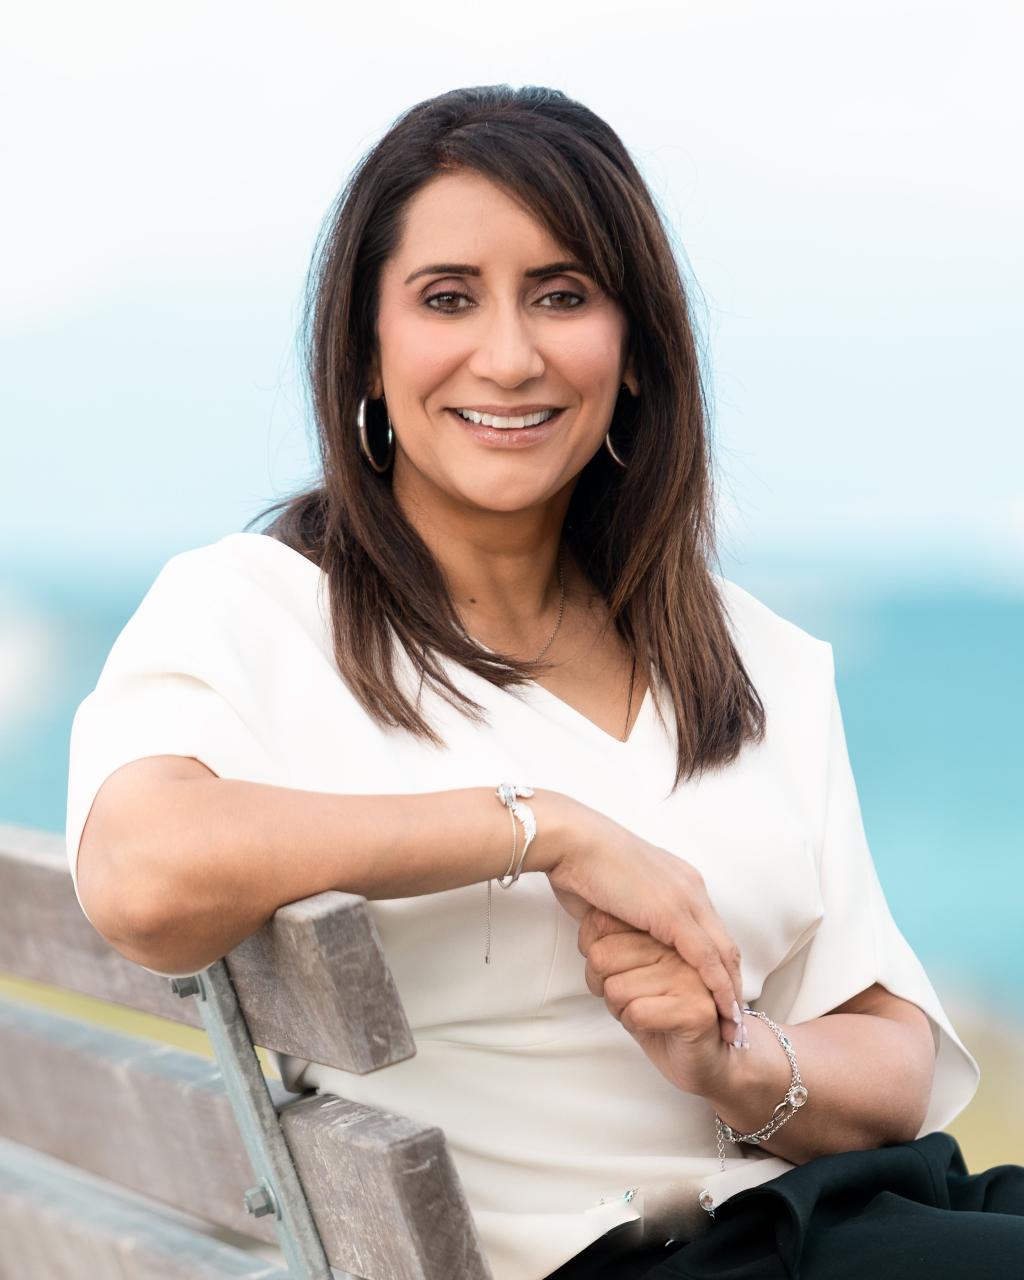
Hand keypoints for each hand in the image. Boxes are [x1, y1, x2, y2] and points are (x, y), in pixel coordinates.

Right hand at [544, 796, 744, 1034]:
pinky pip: (705, 958)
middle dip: (732, 984)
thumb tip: (622, 941)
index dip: (717, 966)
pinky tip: (721, 1012)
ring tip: (733, 1026)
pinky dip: (718, 987)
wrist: (573, 842)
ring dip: (730, 993)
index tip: (719, 997)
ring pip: (723, 953)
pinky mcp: (674, 913)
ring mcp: (686, 898)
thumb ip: (627, 918)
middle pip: (724, 944)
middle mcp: (691, 888)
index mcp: (679, 881)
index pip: (710, 931)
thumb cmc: (581, 865)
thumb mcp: (613, 898)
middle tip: (735, 1020)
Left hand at [579, 907, 739, 1094]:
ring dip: (619, 1008)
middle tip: (629, 998)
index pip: (601, 924)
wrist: (708, 1060)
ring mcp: (692, 975)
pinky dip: (632, 1024)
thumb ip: (615, 941)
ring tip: (643, 1011)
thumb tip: (588, 919)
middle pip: (603, 956)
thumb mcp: (632, 969)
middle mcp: (681, 947)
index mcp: (665, 929)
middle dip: (604, 985)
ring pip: (616, 987)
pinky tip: (653, 1026)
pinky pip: (636, 1012)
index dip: (593, 956)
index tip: (612, 972)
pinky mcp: (697, 1008)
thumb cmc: (662, 1014)